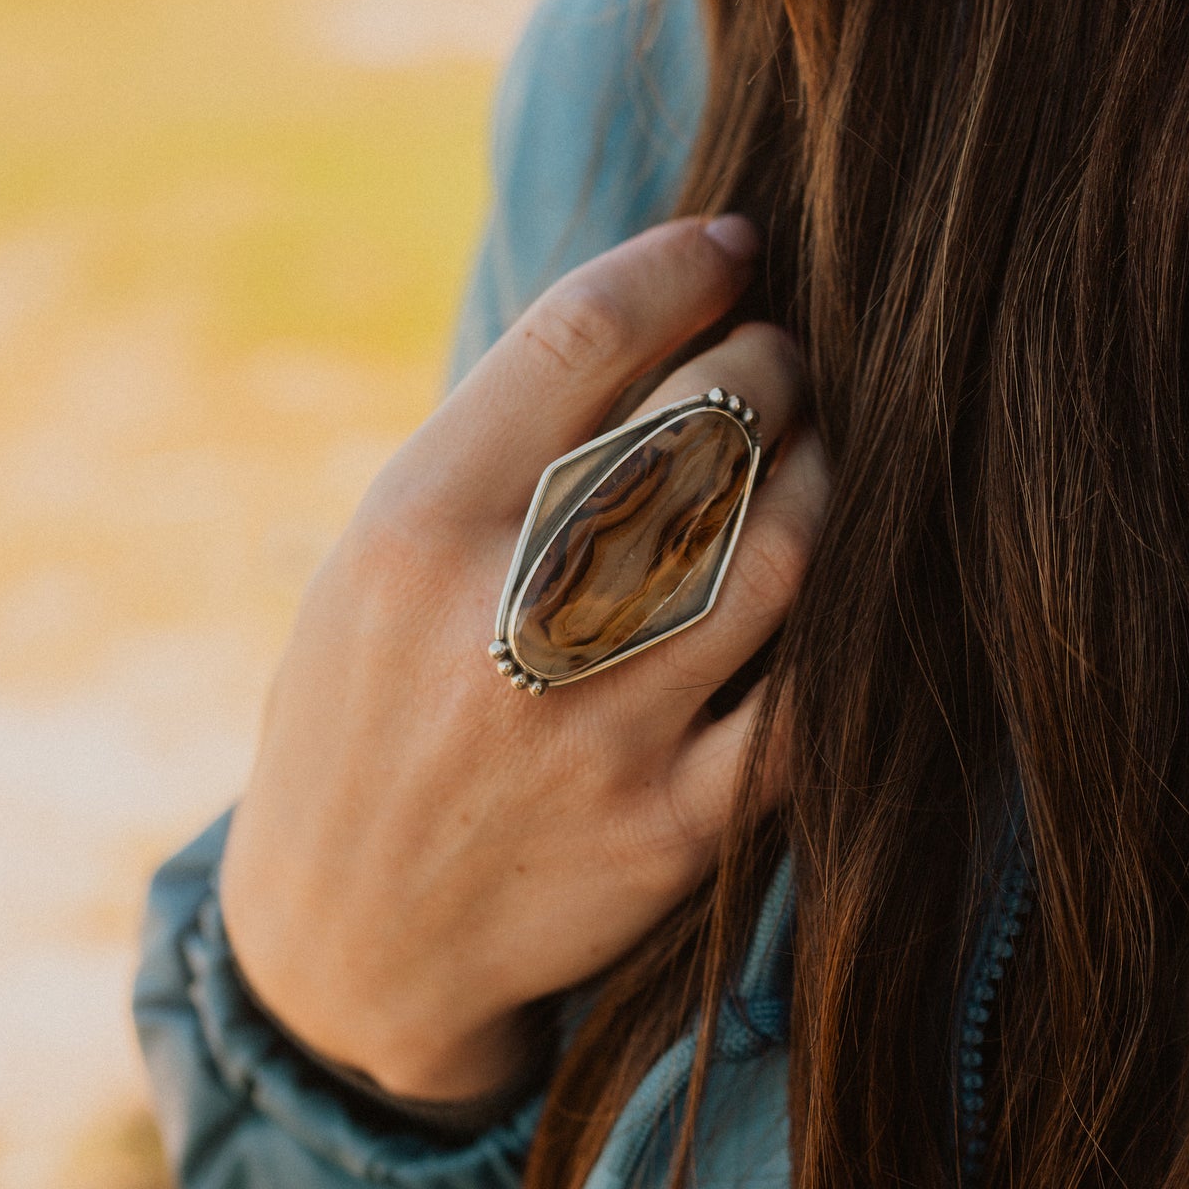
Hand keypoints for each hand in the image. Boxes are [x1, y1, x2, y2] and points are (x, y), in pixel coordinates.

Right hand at [220, 213, 828, 1102]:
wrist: (348, 943)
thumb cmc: (364, 717)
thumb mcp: (372, 565)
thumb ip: (496, 454)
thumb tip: (661, 317)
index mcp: (411, 532)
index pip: (579, 341)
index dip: (679, 267)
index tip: (730, 245)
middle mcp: (503, 622)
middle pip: (701, 429)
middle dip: (769, 362)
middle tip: (780, 359)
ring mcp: (598, 731)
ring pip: (780, 549)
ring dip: (826, 473)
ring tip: (817, 452)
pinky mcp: (672, 829)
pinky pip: (809, 702)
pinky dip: (840, 627)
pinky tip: (833, 584)